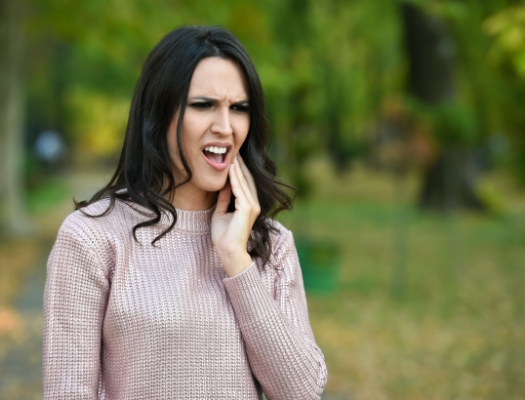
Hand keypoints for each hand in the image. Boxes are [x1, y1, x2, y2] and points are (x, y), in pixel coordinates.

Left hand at [212, 154, 259, 276]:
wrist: (228, 251)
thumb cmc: (224, 236)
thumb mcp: (221, 213)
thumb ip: (224, 199)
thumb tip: (223, 186)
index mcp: (249, 206)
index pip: (244, 184)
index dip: (239, 171)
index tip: (232, 159)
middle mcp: (254, 204)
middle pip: (247, 180)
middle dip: (240, 166)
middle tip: (235, 151)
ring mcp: (252, 206)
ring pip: (244, 182)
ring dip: (237, 168)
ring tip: (232, 155)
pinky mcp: (247, 208)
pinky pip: (239, 189)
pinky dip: (234, 178)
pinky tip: (230, 168)